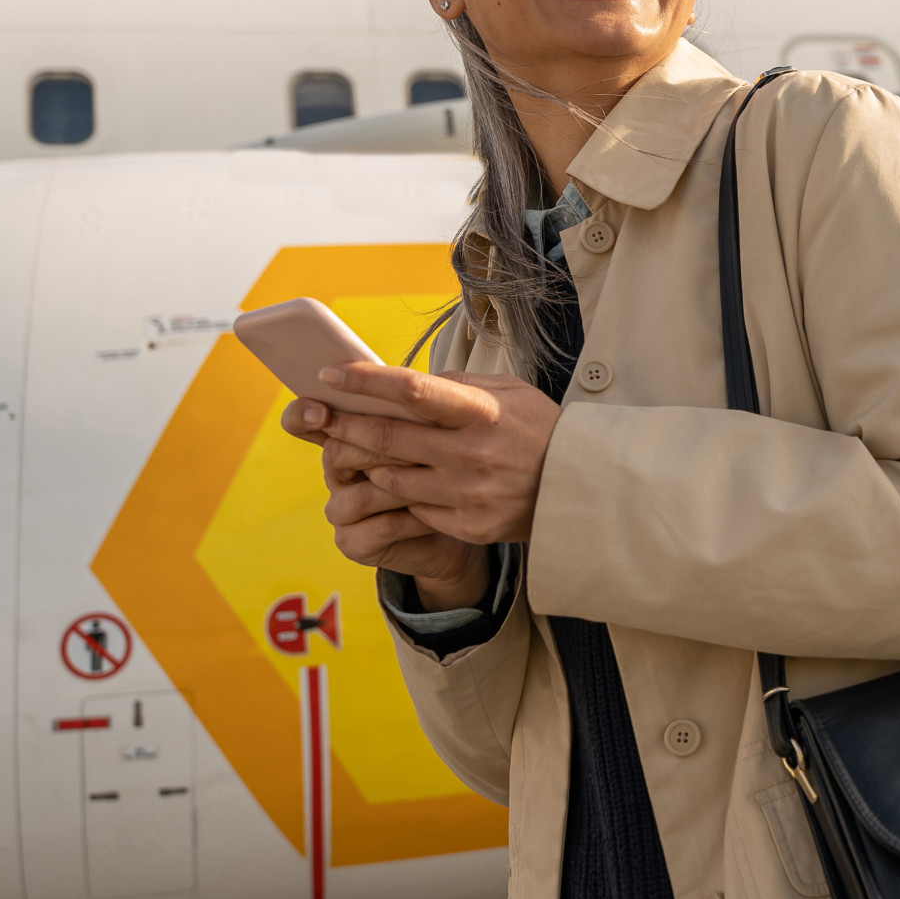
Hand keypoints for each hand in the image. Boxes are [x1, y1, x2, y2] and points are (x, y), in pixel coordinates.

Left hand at [282, 361, 560, 604]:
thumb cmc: (541, 431)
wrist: (580, 490)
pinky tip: (398, 482)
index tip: (330, 373)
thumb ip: (459, 386)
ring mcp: (467, 494)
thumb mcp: (510, 392)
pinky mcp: (466, 525)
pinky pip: (415, 508)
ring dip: (369, 464)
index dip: (365, 381)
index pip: (411, 390)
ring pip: (392, 479)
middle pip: (388, 439)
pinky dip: (401, 493)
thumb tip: (408, 385)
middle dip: (345, 425)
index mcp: (481, 413)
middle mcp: (470, 454)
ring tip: (357, 451)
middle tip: (320, 415)